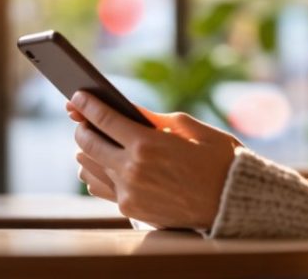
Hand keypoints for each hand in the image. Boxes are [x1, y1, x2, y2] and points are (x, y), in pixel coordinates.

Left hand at [66, 92, 241, 230]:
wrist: (232, 204)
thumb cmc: (218, 161)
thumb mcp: (190, 128)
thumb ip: (152, 118)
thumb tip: (124, 108)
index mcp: (147, 144)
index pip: (103, 119)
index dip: (86, 105)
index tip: (75, 97)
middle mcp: (132, 169)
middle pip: (87, 143)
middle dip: (82, 126)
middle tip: (84, 118)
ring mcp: (129, 193)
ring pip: (87, 166)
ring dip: (86, 151)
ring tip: (93, 140)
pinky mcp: (130, 209)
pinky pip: (98, 187)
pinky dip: (94, 173)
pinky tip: (100, 164)